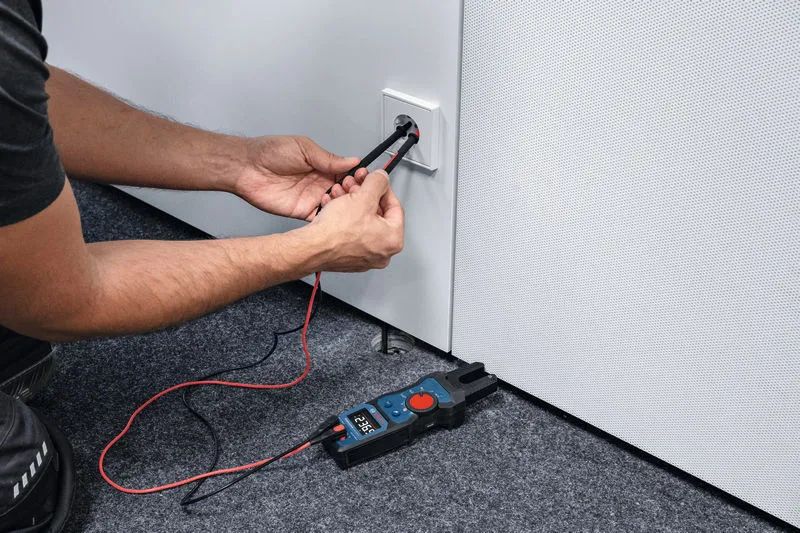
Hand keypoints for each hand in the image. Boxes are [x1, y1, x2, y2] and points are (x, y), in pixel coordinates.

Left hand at [233, 136, 359, 220]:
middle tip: (354, 190)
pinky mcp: (302, 212)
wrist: (246, 167)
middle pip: (344, 192)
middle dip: (353, 192)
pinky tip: (334, 214)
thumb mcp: (304, 148)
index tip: (365, 177)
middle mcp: (319, 183)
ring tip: (343, 199)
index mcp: (321, 166)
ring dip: (343, 205)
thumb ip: (328, 158)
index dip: (357, 176)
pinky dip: (329, 219)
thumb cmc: (270, 152)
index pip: (346, 174)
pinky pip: (320, 218)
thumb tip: (352, 160)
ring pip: (336, 207)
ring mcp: (311, 198)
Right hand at [306, 170, 403, 271]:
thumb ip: (377, 183)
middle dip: (363, 195)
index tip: (376, 181)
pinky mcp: (349, 258)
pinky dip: (344, 218)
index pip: (395, 207)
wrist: (312, 248)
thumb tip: (382, 178)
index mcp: (393, 239)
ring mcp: (365, 257)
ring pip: (362, 222)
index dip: (383, 189)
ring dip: (352, 204)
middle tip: (356, 186)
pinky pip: (351, 232)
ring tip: (341, 195)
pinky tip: (334, 207)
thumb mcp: (362, 196)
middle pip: (377, 214)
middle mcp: (383, 252)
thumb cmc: (336, 232)